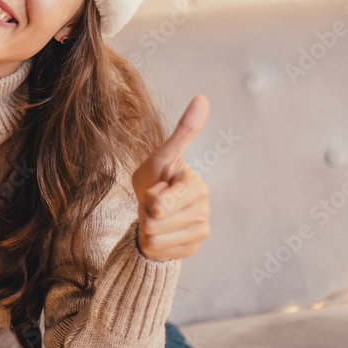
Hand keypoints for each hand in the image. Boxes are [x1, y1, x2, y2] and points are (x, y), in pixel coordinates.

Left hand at [131, 95, 210, 261]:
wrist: (153, 209)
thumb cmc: (157, 177)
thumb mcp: (162, 155)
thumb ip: (183, 132)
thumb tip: (202, 98)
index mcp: (196, 186)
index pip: (162, 203)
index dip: (150, 199)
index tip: (156, 190)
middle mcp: (203, 209)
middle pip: (154, 220)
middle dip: (144, 211)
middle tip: (152, 201)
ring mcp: (199, 231)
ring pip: (154, 237)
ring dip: (146, 226)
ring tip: (155, 215)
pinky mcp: (191, 249)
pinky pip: (157, 250)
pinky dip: (151, 242)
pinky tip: (160, 231)